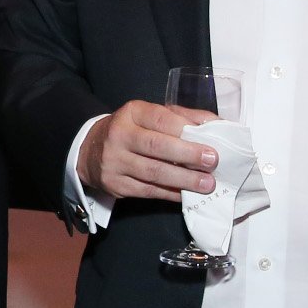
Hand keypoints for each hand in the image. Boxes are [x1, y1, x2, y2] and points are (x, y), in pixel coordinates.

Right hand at [78, 100, 218, 204]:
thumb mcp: (149, 116)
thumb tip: (216, 124)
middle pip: (156, 146)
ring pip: (153, 172)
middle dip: (188, 155)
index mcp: (131, 113)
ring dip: (183, 179)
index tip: (209, 143)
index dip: (186, 131)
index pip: (160, 119)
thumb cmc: (131, 131)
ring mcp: (114, 162)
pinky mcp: (115, 184)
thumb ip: (181, 117)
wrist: (91, 152)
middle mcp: (119, 135)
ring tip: (206, 184)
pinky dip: (170, 193)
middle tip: (211, 163)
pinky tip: (187, 194)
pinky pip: (148, 191)